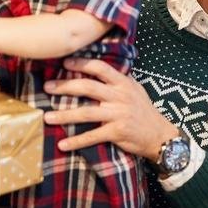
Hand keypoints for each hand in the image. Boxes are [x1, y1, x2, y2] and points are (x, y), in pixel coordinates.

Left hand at [42, 57, 178, 160]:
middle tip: (47, 87)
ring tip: (47, 117)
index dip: (81, 64)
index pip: (99, 68)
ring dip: (64, 115)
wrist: (160, 135)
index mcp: (123, 83)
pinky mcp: (117, 132)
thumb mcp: (134, 90)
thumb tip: (94, 71)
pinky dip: (76, 141)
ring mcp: (118, 114)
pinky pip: (92, 136)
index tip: (64, 64)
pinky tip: (62, 144)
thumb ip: (116, 81)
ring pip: (86, 112)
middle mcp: (120, 96)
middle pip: (87, 87)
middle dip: (64, 87)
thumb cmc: (144, 111)